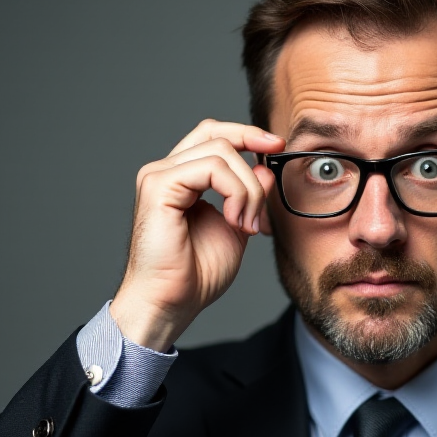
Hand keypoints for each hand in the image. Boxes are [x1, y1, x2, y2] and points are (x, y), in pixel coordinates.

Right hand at [109, 119, 285, 351]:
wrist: (171, 303)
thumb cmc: (196, 274)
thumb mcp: (237, 226)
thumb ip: (250, 196)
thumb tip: (266, 167)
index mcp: (181, 178)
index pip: (213, 137)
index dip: (246, 134)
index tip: (278, 146)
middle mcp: (165, 171)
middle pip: (215, 133)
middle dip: (252, 143)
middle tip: (276, 159)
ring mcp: (159, 176)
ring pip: (220, 151)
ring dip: (248, 187)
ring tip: (248, 222)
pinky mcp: (158, 187)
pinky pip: (211, 168)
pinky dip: (235, 192)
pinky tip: (236, 220)